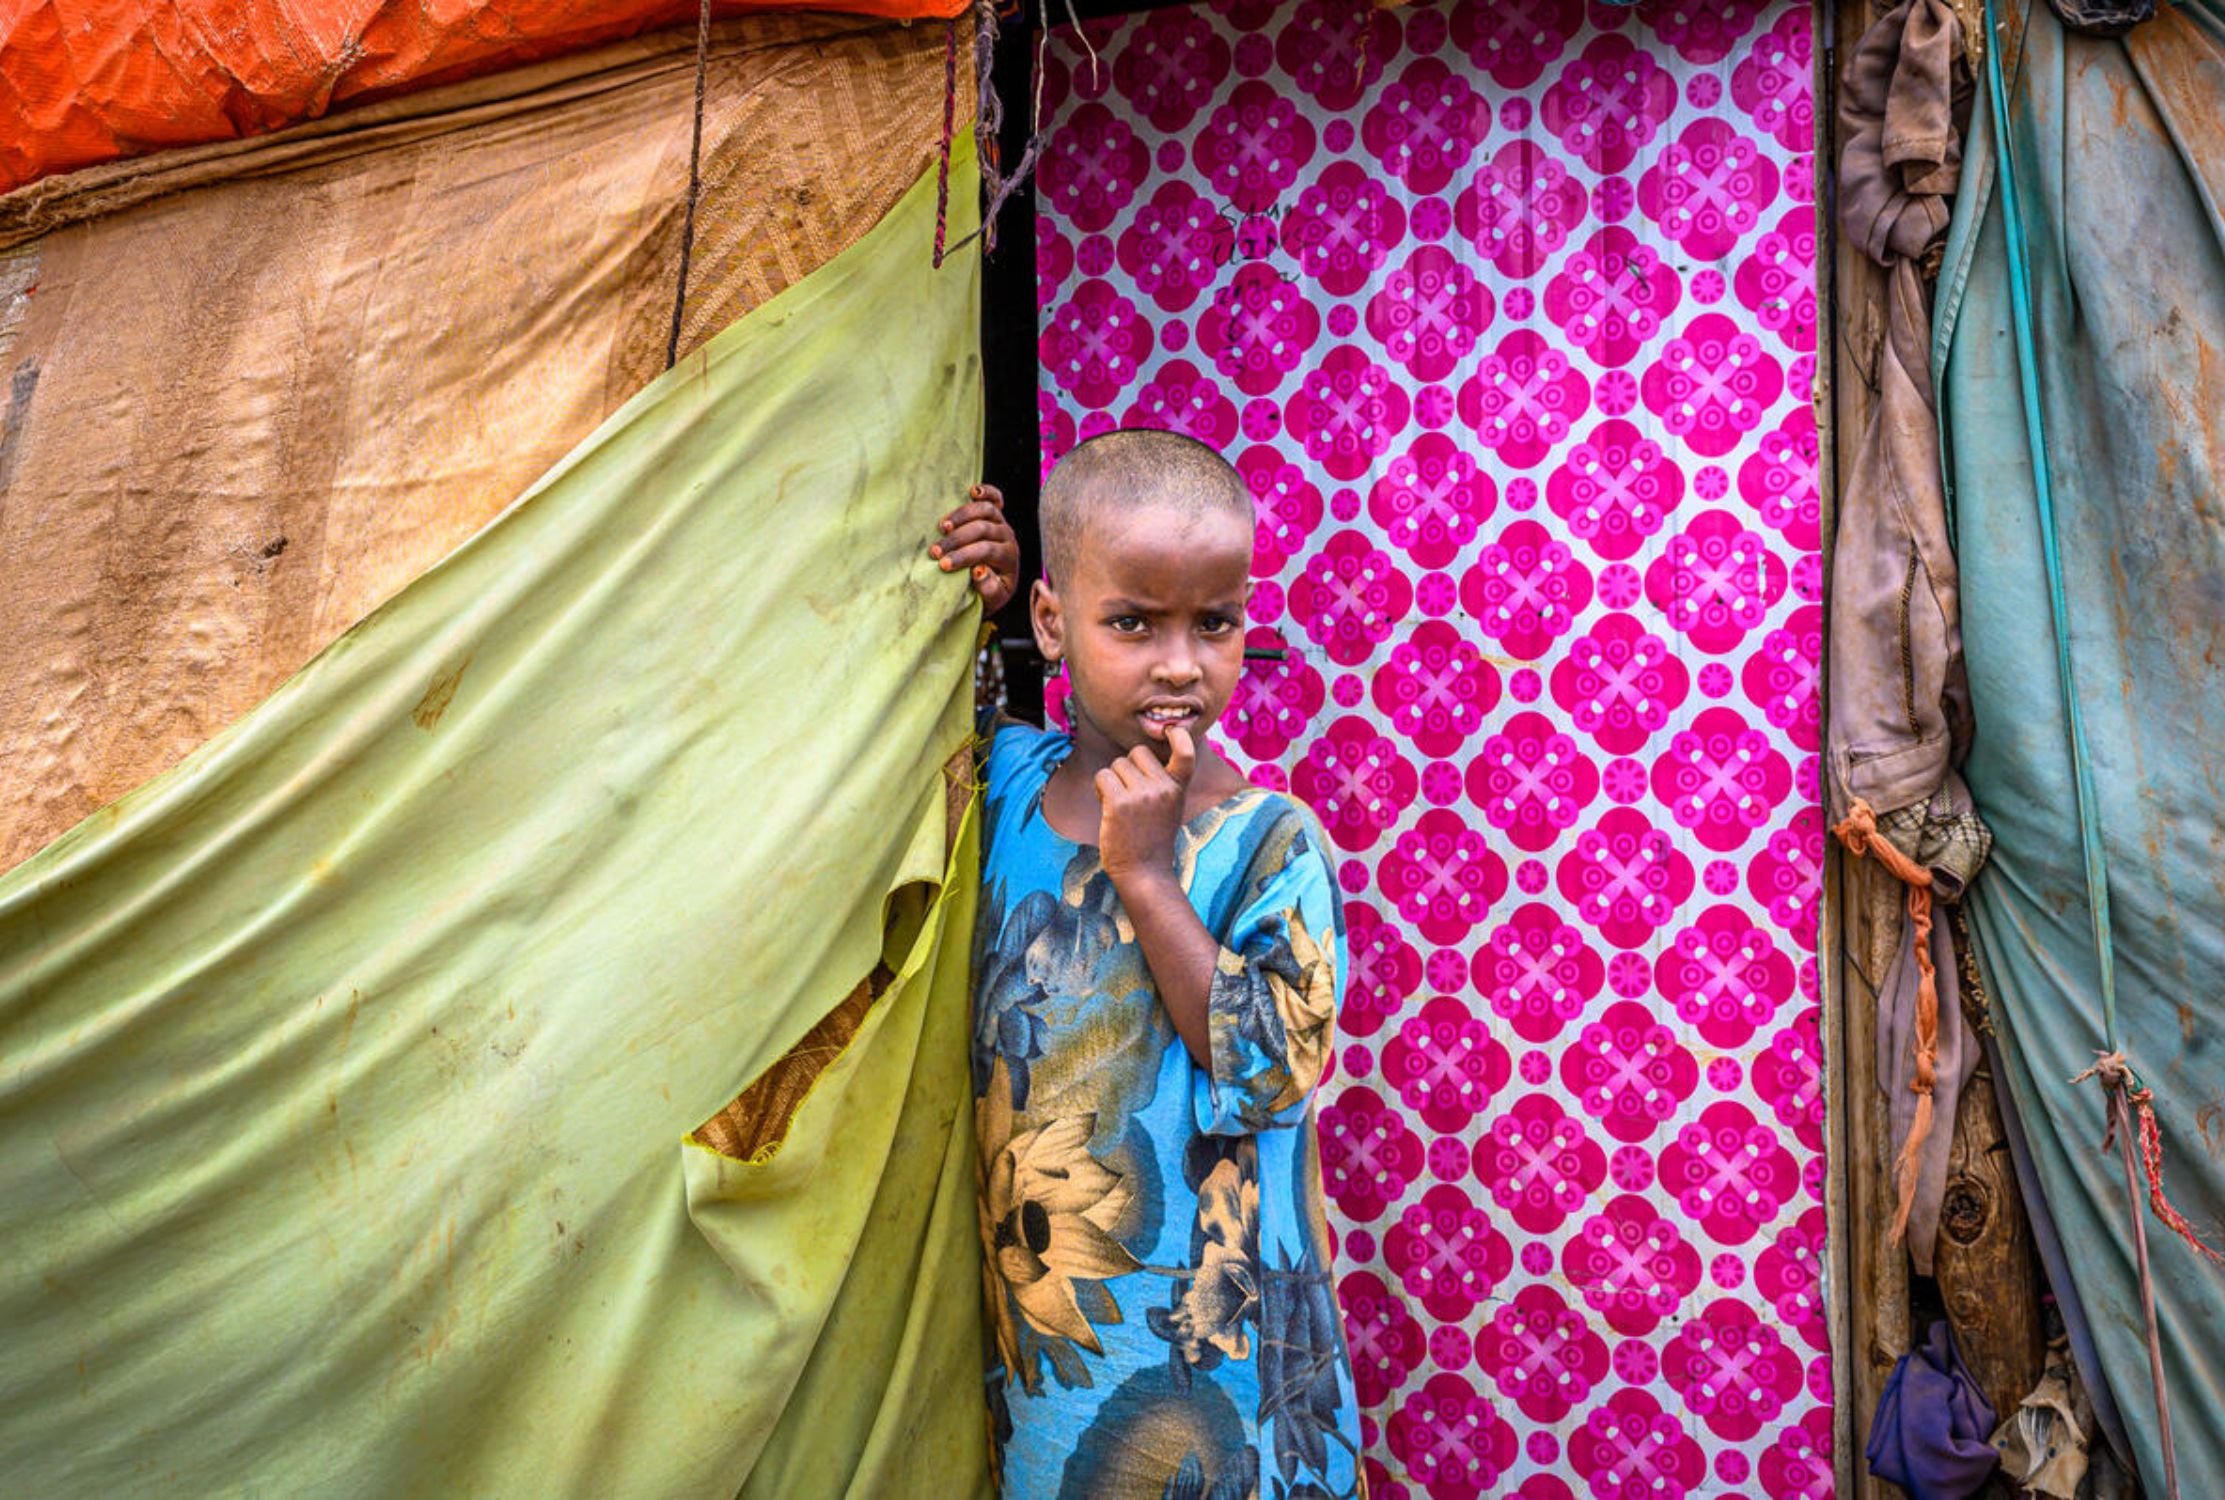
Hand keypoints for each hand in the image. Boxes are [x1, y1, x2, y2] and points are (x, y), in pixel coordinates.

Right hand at [932, 484, 1019, 612]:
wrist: (996, 585)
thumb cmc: (990, 593)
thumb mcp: (992, 599)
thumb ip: (988, 589)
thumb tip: (978, 571)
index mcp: (1008, 557)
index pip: (986, 551)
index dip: (964, 556)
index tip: (943, 565)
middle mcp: (1007, 537)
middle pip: (982, 530)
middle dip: (956, 540)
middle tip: (934, 552)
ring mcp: (1001, 522)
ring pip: (985, 510)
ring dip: (961, 515)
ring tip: (942, 527)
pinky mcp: (996, 513)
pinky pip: (994, 498)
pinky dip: (986, 492)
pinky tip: (972, 491)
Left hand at [1092, 726, 1196, 883]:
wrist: (1145, 872)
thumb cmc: (1152, 839)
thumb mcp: (1169, 807)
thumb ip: (1162, 781)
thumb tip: (1139, 754)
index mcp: (1178, 787)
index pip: (1186, 752)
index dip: (1178, 735)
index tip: (1170, 730)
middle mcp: (1163, 787)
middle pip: (1136, 753)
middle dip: (1127, 767)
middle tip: (1129, 793)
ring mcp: (1142, 794)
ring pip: (1116, 764)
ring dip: (1111, 780)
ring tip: (1119, 804)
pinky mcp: (1119, 803)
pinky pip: (1102, 777)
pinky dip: (1100, 789)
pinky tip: (1107, 807)